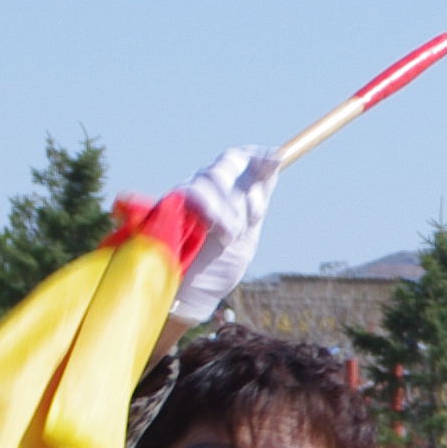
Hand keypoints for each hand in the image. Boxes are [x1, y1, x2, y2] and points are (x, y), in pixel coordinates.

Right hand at [167, 144, 282, 326]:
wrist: (195, 292)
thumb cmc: (220, 263)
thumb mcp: (248, 232)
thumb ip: (258, 199)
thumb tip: (276, 159)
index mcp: (226, 191)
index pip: (241, 158)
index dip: (258, 155)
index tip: (276, 160)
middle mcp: (205, 185)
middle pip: (228, 163)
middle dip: (245, 193)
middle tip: (249, 222)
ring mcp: (186, 192)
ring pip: (212, 178)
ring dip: (230, 210)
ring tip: (229, 236)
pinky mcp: (170, 203)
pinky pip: (194, 192)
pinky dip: (213, 211)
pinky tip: (215, 232)